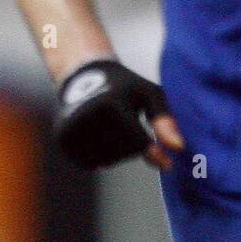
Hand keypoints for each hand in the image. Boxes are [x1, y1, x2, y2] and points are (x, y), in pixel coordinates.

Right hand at [55, 59, 184, 170]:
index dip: (155, 153)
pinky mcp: (62, 138)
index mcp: (111, 103)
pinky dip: (100, 157)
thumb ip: (165, 120)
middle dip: (134, 146)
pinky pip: (90, 164)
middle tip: (131, 127)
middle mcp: (87, 115)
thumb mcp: (150, 95)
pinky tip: (102, 138)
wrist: (86, 76)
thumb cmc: (126, 87)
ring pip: (106, 161)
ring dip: (117, 153)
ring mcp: (71, 127)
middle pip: (122, 153)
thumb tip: (178, 148)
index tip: (167, 165)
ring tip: (116, 129)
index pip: (137, 141)